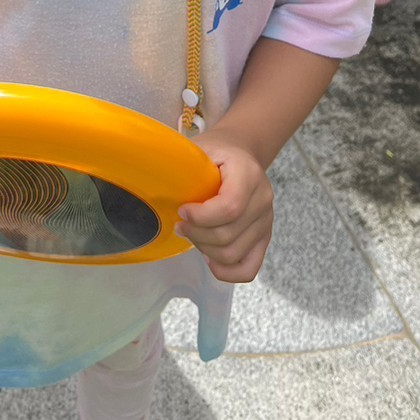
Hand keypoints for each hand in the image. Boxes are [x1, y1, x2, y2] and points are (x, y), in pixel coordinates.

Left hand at [176, 135, 273, 282]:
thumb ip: (183, 163)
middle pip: (228, 235)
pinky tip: (208, 257)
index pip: (230, 207)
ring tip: (192, 234)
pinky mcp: (264, 237)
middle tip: (180, 224)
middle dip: (196, 234)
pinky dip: (226, 271)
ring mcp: (266, 221)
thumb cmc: (217, 151)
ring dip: (205, 250)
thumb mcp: (200, 148)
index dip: (201, 217)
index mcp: (248, 173)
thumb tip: (153, 179)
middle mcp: (263, 199)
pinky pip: (249, 268)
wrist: (241, 152)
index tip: (182, 210)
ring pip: (233, 254)